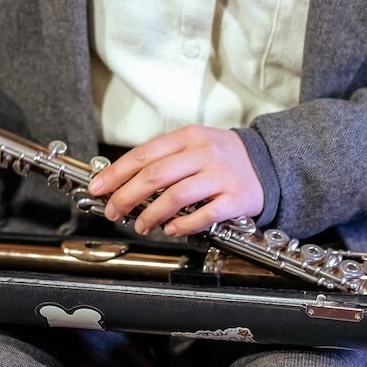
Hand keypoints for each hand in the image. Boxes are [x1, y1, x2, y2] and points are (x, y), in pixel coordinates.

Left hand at [87, 126, 263, 235]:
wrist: (268, 163)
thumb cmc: (222, 158)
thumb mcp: (193, 146)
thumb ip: (163, 159)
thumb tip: (123, 181)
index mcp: (188, 137)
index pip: (143, 155)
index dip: (116, 174)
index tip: (98, 188)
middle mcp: (203, 153)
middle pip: (154, 176)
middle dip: (126, 197)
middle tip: (114, 211)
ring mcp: (220, 175)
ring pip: (175, 196)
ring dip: (151, 215)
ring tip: (142, 226)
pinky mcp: (235, 198)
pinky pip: (204, 214)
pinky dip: (183, 225)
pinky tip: (172, 229)